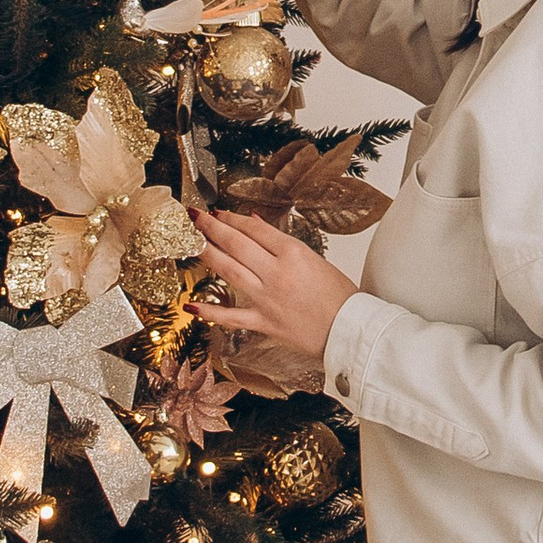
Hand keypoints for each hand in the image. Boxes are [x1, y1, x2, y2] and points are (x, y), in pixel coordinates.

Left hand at [192, 205, 356, 369]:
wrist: (351, 330)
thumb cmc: (340, 296)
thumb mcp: (315, 260)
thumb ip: (282, 243)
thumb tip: (255, 225)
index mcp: (294, 253)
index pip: (254, 229)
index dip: (233, 218)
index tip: (219, 212)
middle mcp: (277, 273)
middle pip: (236, 244)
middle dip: (212, 227)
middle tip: (195, 217)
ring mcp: (267, 298)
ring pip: (228, 271)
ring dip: (207, 254)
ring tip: (192, 241)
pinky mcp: (264, 322)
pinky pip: (230, 316)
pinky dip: (210, 312)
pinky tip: (191, 305)